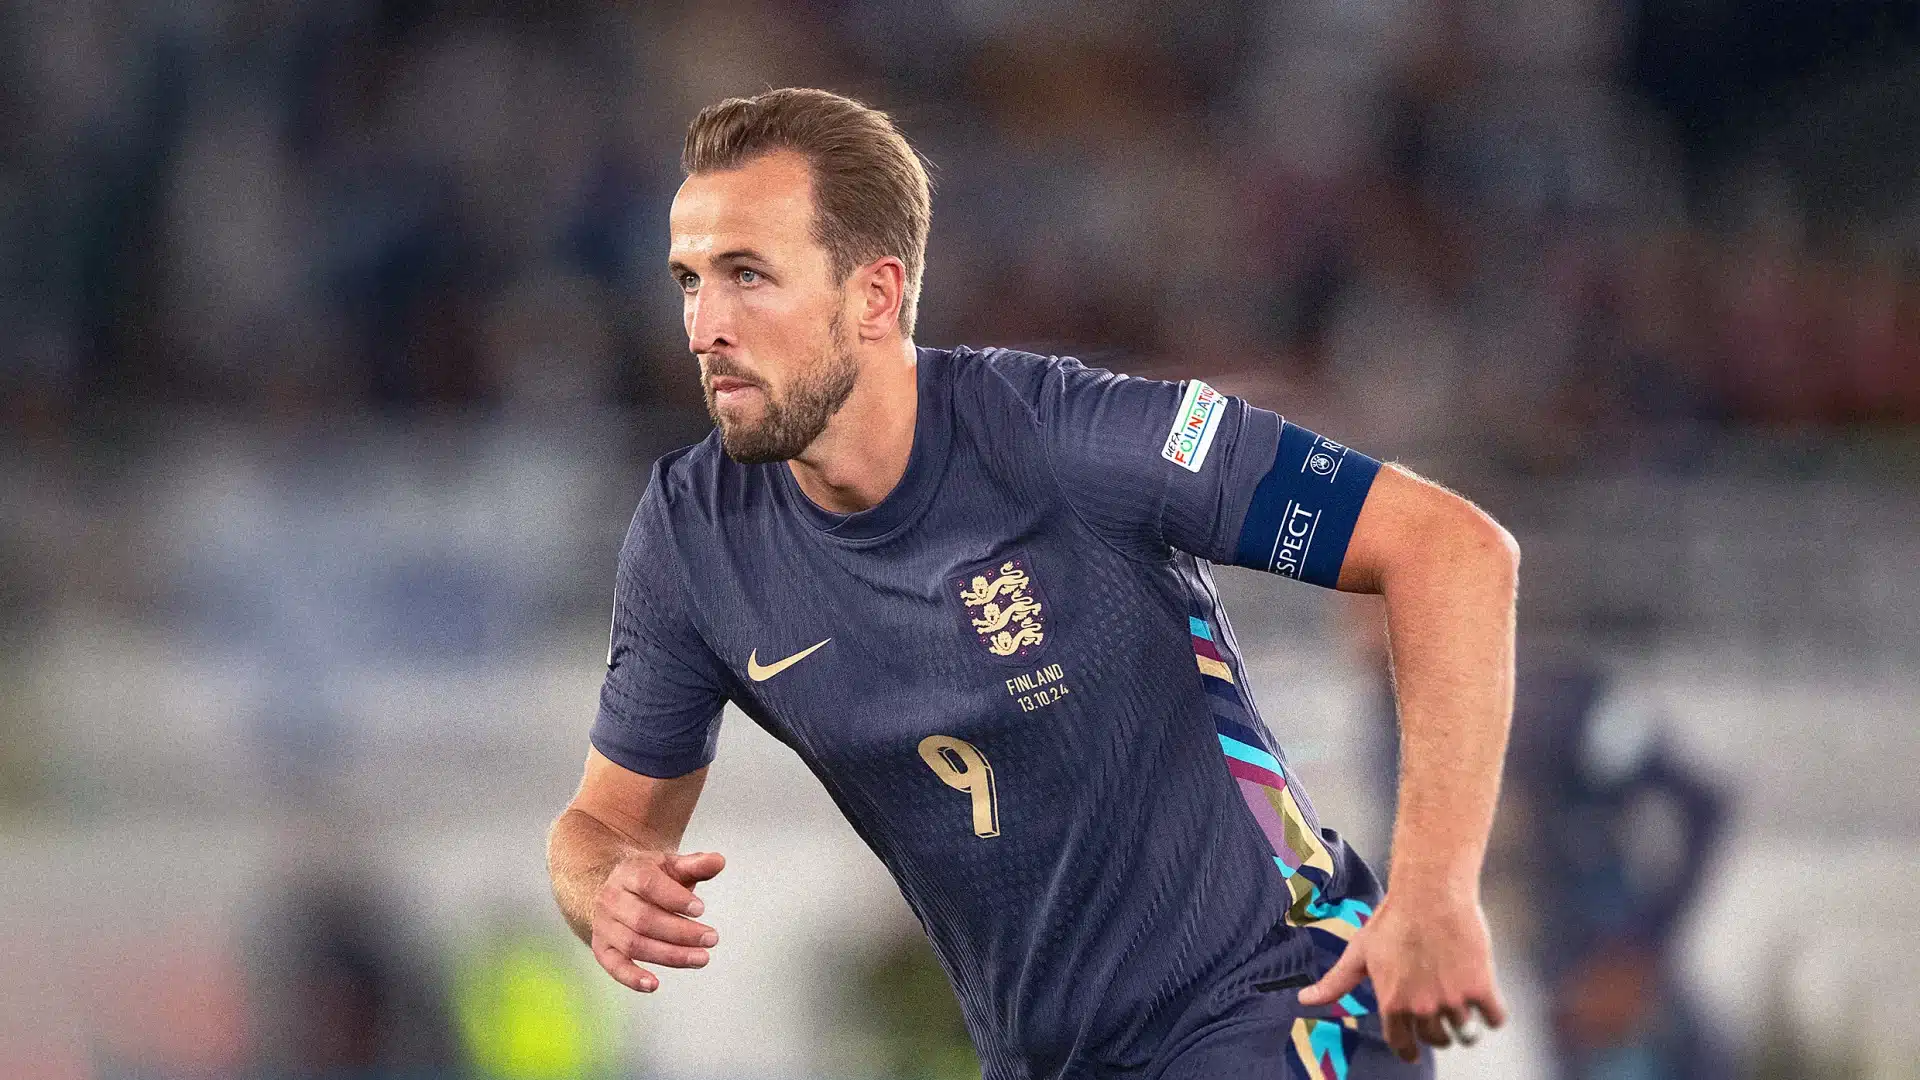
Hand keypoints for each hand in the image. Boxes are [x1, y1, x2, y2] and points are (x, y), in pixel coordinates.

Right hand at [589, 850, 725, 991]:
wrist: (612, 886)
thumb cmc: (649, 878)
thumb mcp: (672, 865)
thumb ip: (696, 865)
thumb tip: (719, 862)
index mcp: (630, 873)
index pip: (649, 885)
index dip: (675, 898)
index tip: (701, 909)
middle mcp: (612, 899)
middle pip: (644, 919)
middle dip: (681, 932)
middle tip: (711, 939)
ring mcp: (605, 924)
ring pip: (634, 944)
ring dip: (669, 955)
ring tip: (700, 959)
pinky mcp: (602, 947)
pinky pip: (613, 965)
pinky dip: (631, 977)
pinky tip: (653, 985)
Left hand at [1298, 894, 1507, 1061]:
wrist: (1430, 892)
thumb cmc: (1392, 920)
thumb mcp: (1359, 952)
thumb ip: (1335, 983)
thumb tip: (1304, 1001)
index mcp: (1391, 1003)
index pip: (1402, 1044)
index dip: (1408, 1049)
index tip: (1413, 1050)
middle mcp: (1422, 1007)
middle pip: (1437, 1040)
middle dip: (1438, 1032)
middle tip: (1438, 1011)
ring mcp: (1453, 999)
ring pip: (1466, 1033)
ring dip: (1465, 1022)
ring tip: (1462, 1003)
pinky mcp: (1481, 987)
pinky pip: (1495, 1018)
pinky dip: (1493, 1013)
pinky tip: (1487, 1000)